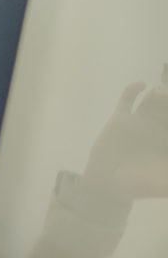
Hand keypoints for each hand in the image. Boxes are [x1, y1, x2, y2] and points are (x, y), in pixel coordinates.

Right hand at [80, 80, 167, 200]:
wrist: (109, 183)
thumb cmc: (139, 186)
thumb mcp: (164, 184)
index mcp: (167, 143)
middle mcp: (157, 129)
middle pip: (167, 110)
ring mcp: (139, 122)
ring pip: (152, 102)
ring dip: (158, 94)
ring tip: (161, 92)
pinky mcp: (120, 118)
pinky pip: (127, 99)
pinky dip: (133, 89)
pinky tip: (142, 84)